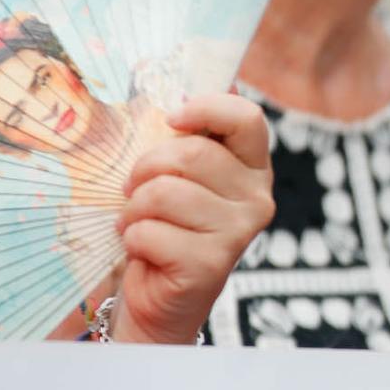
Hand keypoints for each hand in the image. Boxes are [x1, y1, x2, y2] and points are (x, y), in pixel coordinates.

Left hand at [110, 94, 273, 344]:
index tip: (172, 119)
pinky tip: (143, 249)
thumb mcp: (176, 174)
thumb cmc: (165, 225)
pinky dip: (132, 239)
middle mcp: (257, 198)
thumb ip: (185, 139)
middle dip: (145, 168)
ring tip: (138, 222)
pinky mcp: (210, 264)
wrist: (159, 295)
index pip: (247, 118)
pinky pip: (151, 231)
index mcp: (253, 168)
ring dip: (134, 208)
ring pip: (164, 192)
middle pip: (191, 153)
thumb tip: (185, 93)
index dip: (206, 109)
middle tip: (135, 189)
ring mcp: (238, 233)